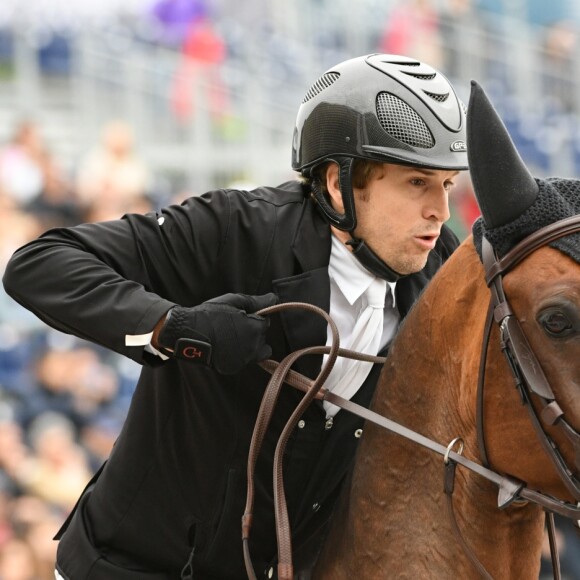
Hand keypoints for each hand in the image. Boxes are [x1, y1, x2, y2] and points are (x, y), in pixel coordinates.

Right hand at [157, 293, 277, 373]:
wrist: (187, 332)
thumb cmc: (210, 313)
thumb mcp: (233, 301)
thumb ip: (256, 302)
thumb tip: (274, 298)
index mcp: (255, 329)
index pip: (265, 323)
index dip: (254, 318)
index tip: (241, 316)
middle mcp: (252, 347)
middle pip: (262, 339)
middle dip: (253, 332)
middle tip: (234, 327)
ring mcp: (243, 360)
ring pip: (255, 352)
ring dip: (248, 345)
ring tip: (230, 337)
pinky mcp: (233, 368)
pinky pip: (242, 361)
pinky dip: (237, 355)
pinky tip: (224, 346)